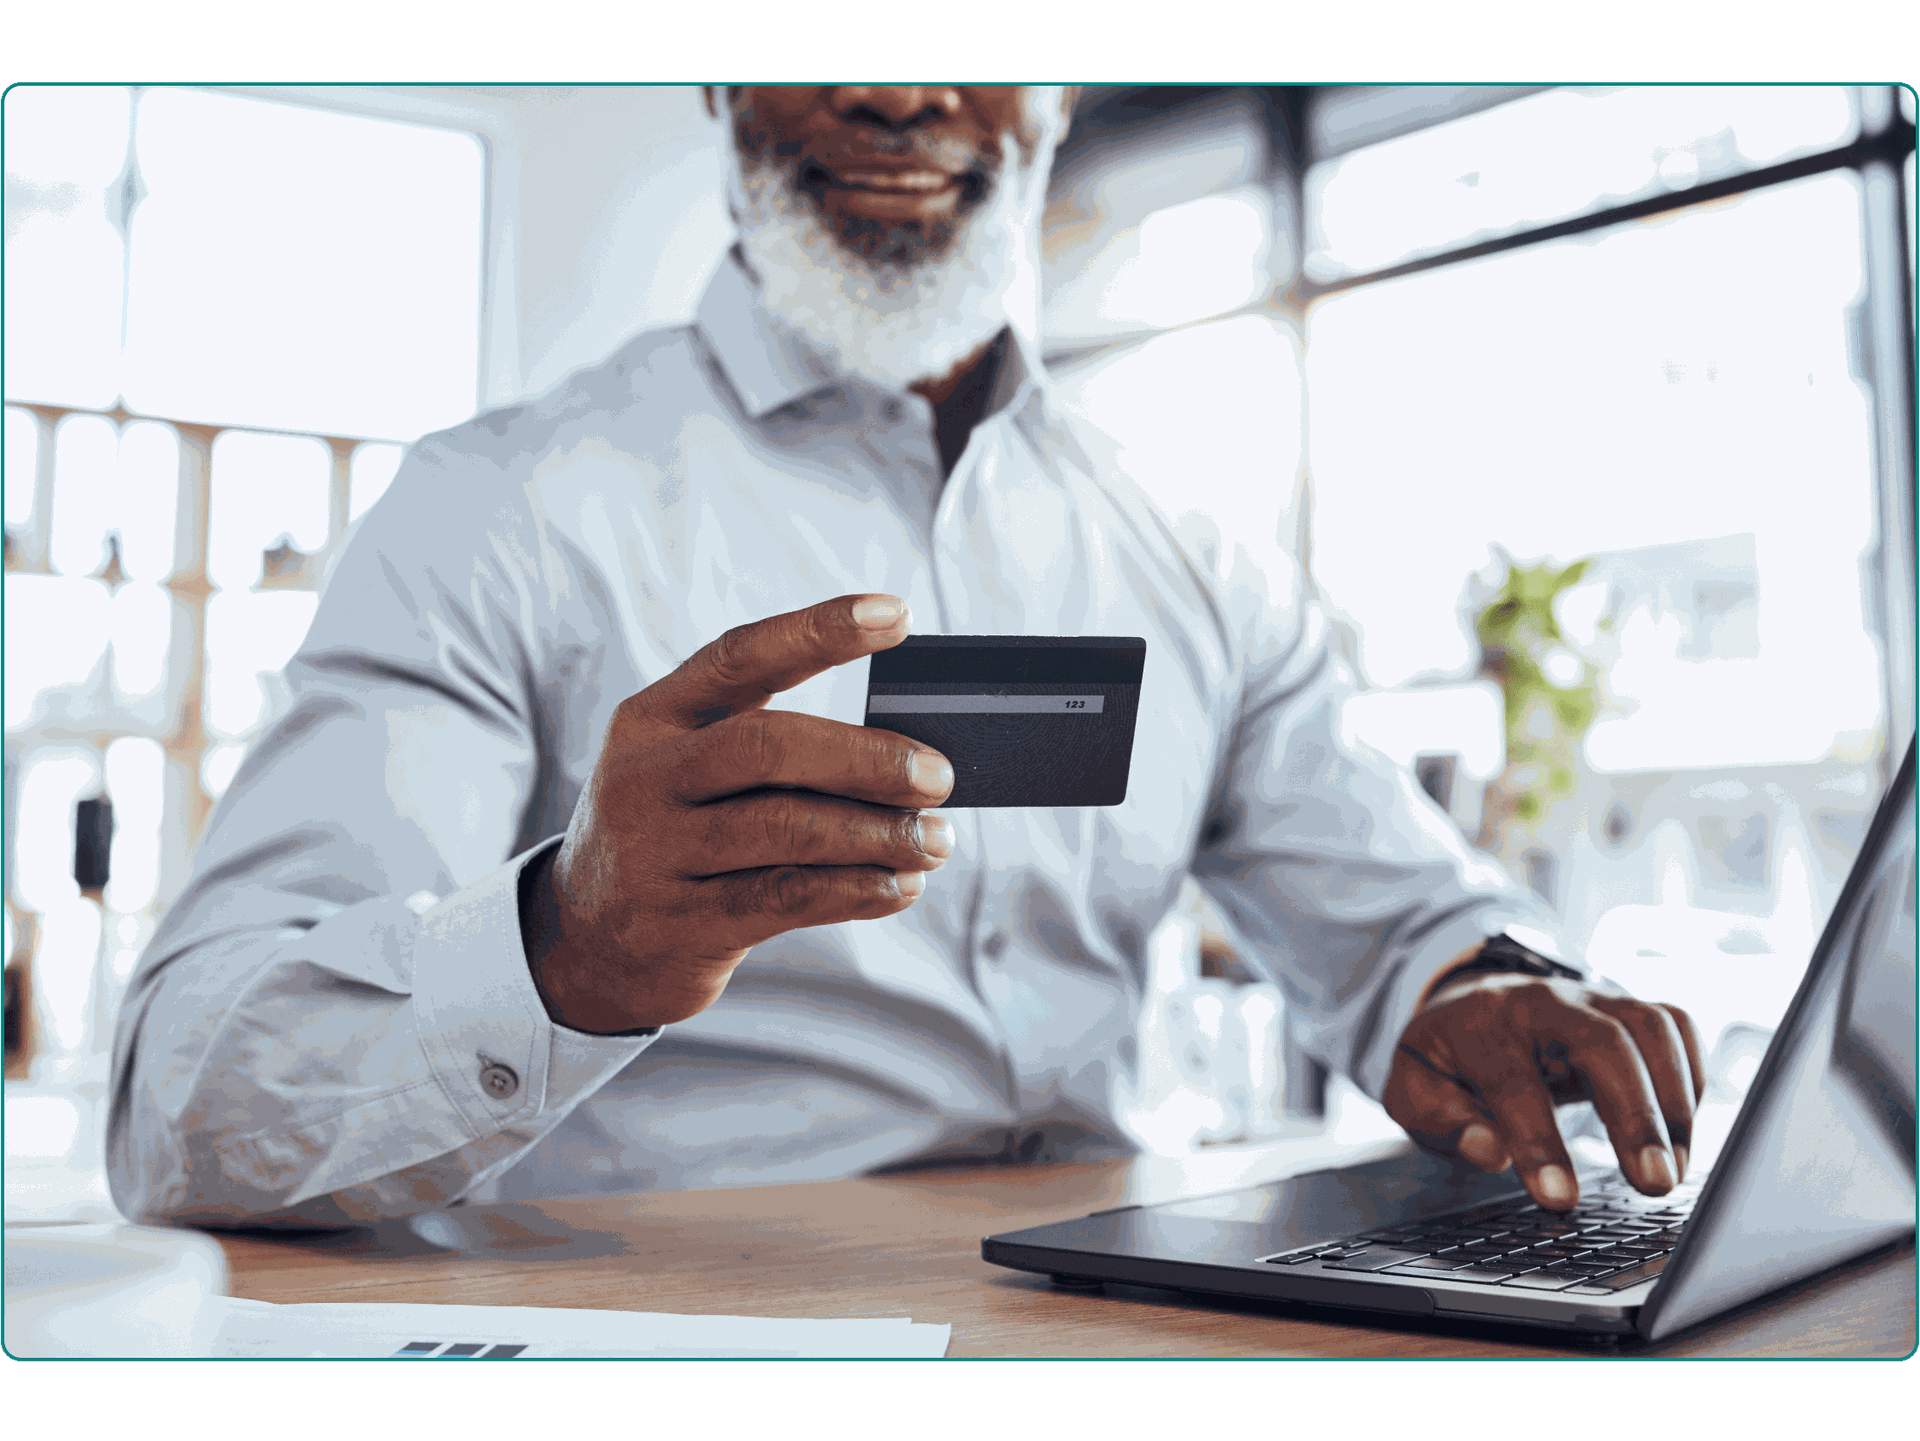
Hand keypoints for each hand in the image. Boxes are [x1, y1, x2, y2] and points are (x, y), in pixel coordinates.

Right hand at [522, 593, 953, 1033]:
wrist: (584, 944)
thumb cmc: (671, 836)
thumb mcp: (685, 772)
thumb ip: (769, 750)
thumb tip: (906, 750)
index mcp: (652, 718)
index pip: (740, 656)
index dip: (819, 630)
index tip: (897, 614)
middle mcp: (645, 778)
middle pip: (769, 746)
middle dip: (868, 758)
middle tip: (939, 776)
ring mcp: (655, 853)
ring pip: (786, 830)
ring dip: (878, 834)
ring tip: (936, 842)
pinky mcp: (679, 924)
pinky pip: (785, 898)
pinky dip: (857, 889)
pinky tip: (900, 885)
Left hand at [1383, 971, 1707, 1210]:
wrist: (1467, 1005)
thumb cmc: (1447, 1059)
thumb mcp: (1415, 1090)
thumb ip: (1442, 1120)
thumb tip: (1487, 1150)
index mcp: (1479, 1024)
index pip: (1513, 1080)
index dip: (1537, 1141)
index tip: (1559, 1199)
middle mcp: (1542, 1001)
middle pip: (1602, 1041)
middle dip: (1635, 1115)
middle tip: (1654, 1183)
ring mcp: (1590, 997)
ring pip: (1650, 1025)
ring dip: (1672, 1101)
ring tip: (1675, 1169)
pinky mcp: (1625, 1007)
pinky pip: (1674, 1026)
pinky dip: (1689, 1076)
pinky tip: (1683, 1131)